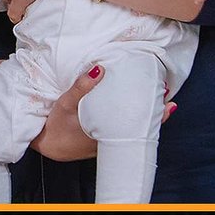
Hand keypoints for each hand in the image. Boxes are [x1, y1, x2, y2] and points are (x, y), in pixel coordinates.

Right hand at [30, 64, 176, 161]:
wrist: (45, 145)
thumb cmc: (56, 126)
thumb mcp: (65, 104)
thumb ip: (81, 87)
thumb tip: (100, 69)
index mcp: (109, 133)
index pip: (141, 127)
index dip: (158, 116)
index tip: (170, 105)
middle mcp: (113, 141)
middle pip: (141, 128)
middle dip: (154, 112)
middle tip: (166, 94)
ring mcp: (109, 143)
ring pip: (132, 129)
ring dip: (143, 115)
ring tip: (156, 98)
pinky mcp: (102, 141)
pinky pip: (122, 131)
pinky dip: (130, 120)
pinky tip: (132, 107)